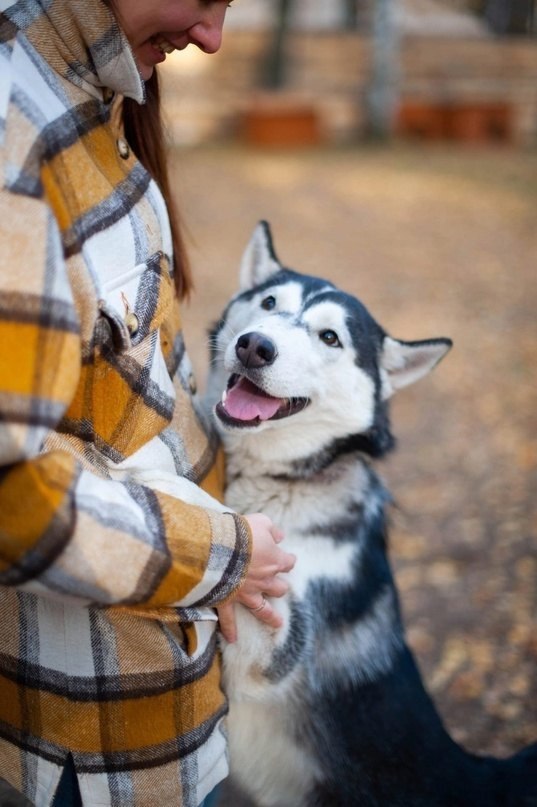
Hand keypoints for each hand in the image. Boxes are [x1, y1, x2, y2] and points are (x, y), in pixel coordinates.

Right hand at [218, 513, 294, 642]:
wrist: (219, 547)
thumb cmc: (241, 532)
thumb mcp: (261, 522)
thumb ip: (272, 530)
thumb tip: (280, 536)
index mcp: (275, 561)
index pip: (288, 562)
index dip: (289, 560)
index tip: (289, 558)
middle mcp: (264, 580)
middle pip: (279, 588)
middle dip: (279, 587)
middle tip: (278, 586)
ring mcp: (247, 593)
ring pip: (263, 609)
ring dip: (270, 616)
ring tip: (277, 623)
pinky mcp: (228, 599)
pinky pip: (229, 618)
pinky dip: (230, 629)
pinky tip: (232, 639)